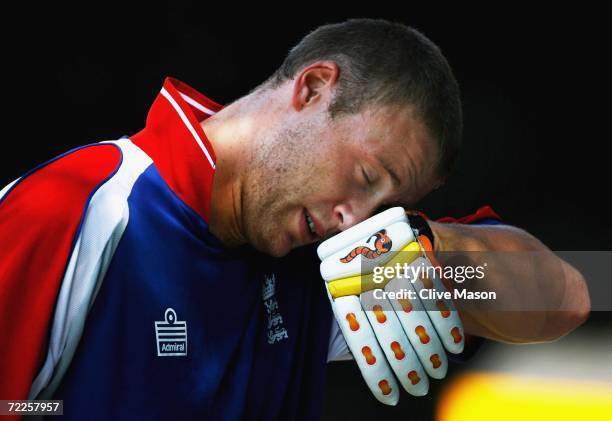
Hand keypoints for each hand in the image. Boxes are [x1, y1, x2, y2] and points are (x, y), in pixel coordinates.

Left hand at [317, 207, 464, 404]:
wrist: (387, 229)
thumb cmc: (364, 275)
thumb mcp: (347, 294)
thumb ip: (352, 322)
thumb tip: (351, 362)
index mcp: (338, 282)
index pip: (357, 333)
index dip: (376, 369)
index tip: (390, 395)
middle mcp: (361, 267)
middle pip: (388, 327)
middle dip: (407, 364)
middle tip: (419, 388)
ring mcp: (389, 256)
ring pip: (413, 312)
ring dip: (430, 348)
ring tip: (437, 371)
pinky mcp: (415, 247)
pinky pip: (435, 290)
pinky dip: (447, 321)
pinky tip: (454, 344)